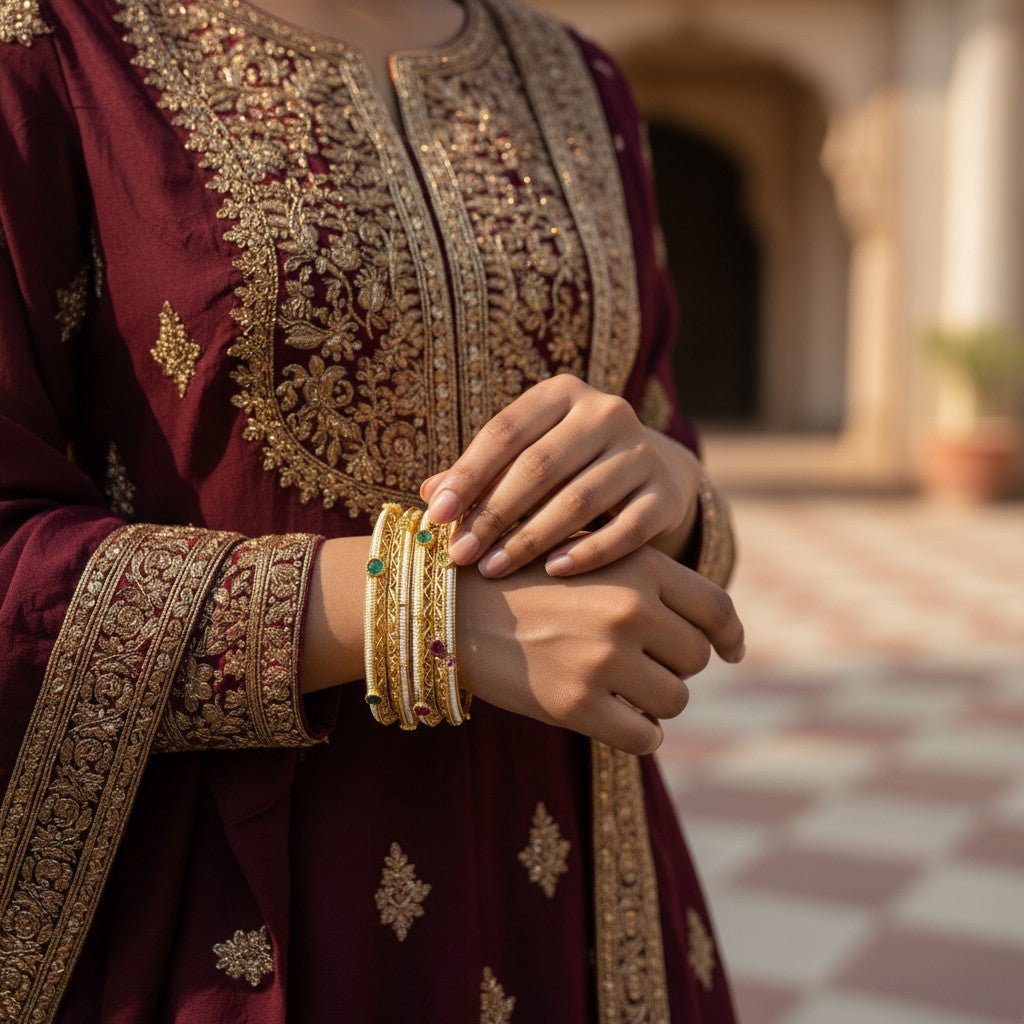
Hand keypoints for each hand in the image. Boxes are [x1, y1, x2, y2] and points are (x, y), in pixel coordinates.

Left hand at [420, 375, 699, 578]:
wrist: (653, 471)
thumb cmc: (568, 465)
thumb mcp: (526, 455)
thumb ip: (482, 472)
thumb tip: (429, 496)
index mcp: (562, 393)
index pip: (505, 431)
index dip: (468, 475)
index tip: (436, 517)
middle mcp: (606, 412)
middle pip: (539, 466)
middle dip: (493, 514)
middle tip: (460, 554)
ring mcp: (642, 451)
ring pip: (579, 498)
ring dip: (531, 539)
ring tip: (494, 569)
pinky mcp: (666, 493)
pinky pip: (626, 528)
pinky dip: (589, 552)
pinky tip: (553, 571)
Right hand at [456, 544, 743, 753]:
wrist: (448, 606)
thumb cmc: (518, 577)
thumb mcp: (583, 554)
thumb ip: (642, 579)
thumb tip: (711, 629)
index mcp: (637, 567)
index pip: (717, 608)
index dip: (731, 635)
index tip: (733, 652)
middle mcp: (629, 610)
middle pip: (696, 659)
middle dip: (674, 667)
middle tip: (636, 665)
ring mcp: (604, 659)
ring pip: (674, 701)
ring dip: (653, 703)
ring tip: (616, 689)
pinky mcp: (576, 705)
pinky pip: (644, 738)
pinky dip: (636, 734)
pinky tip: (611, 720)